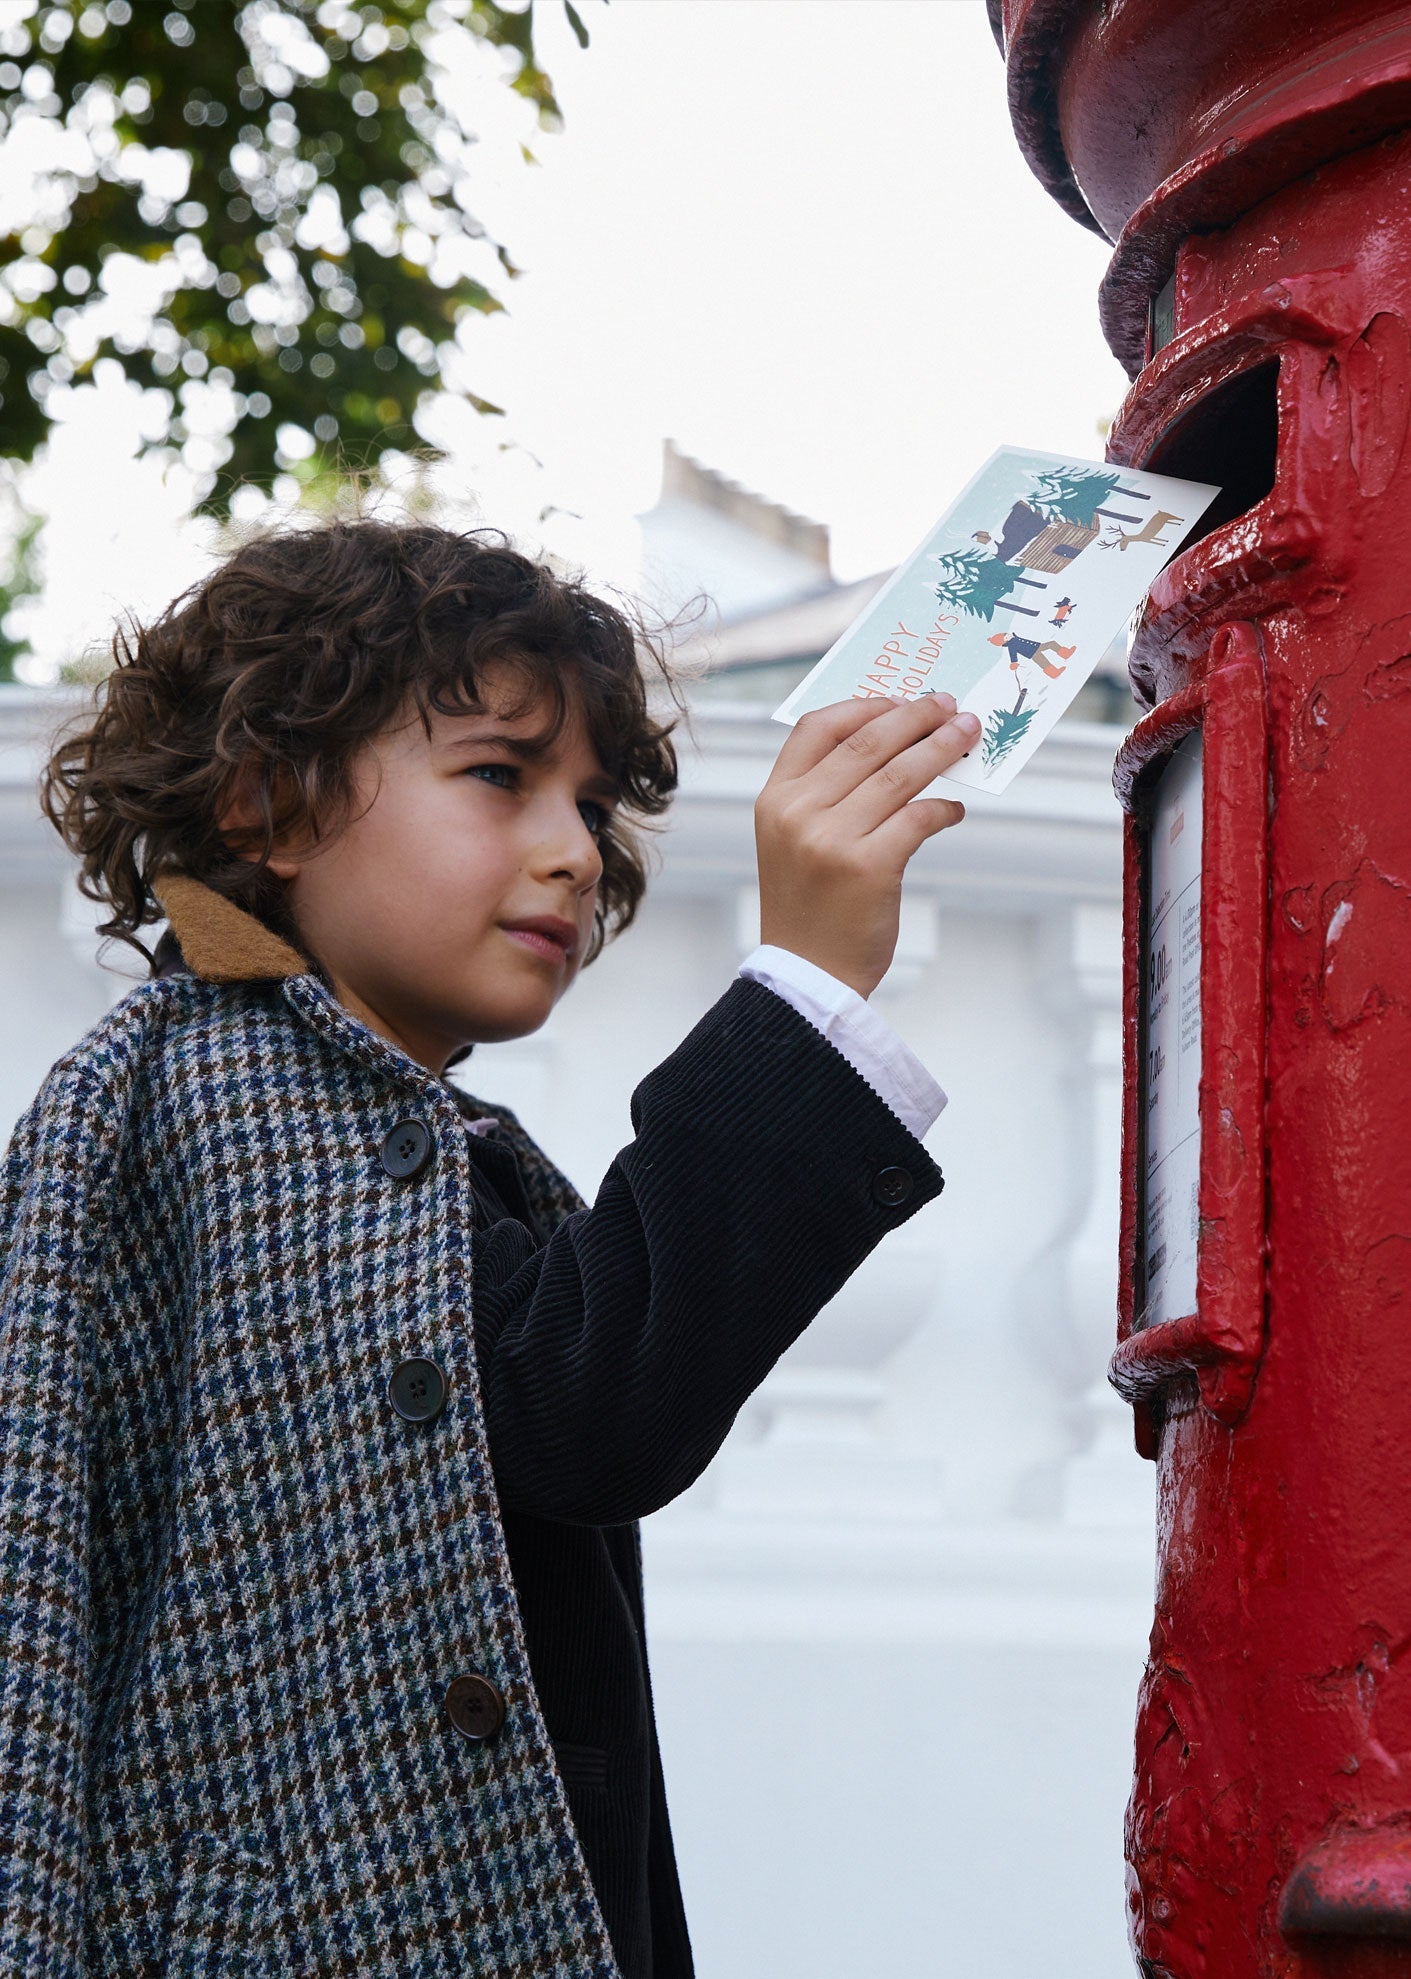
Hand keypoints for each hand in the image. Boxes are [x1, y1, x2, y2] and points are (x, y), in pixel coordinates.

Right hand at [754, 693, 976, 998]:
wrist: (806, 976)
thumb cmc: (808, 907)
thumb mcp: (793, 841)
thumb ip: (825, 793)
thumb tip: (894, 745)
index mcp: (774, 799)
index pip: (817, 727)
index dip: (864, 706)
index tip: (900, 701)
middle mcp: (798, 812)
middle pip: (867, 742)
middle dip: (916, 718)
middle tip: (949, 706)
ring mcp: (831, 839)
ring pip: (899, 774)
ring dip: (940, 749)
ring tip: (966, 736)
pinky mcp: (869, 868)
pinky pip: (919, 817)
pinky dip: (944, 808)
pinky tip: (955, 809)